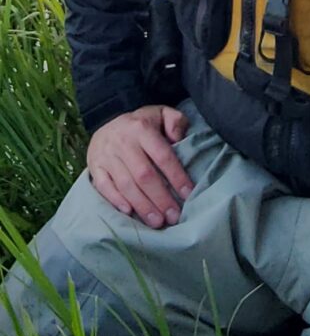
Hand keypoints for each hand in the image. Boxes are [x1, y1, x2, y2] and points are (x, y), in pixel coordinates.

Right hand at [87, 104, 193, 228]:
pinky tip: (130, 213)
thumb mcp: (161, 113)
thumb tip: (179, 138)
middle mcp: (123, 142)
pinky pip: (104, 187)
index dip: (176, 176)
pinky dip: (116, 201)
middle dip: (160, 198)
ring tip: (157, 222)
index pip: (162, 155)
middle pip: (144, 174)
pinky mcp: (95, 166)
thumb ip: (175, 121)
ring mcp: (106, 155)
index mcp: (142, 128)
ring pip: (125, 184)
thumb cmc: (142, 124)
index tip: (188, 194)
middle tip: (173, 216)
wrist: (107, 122)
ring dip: (142, 205)